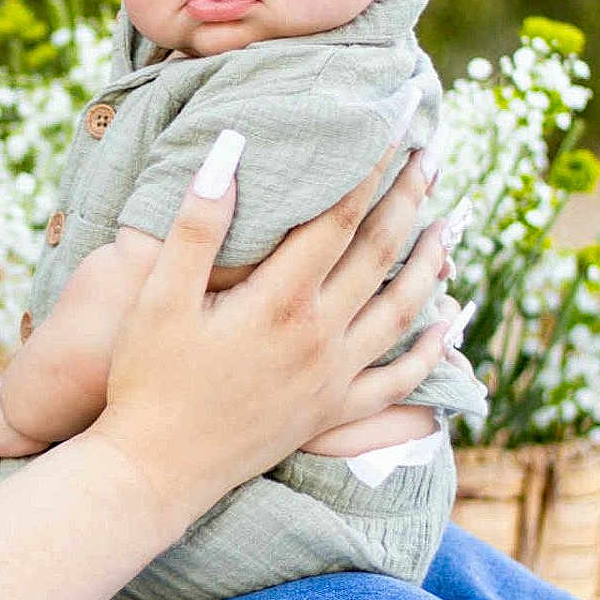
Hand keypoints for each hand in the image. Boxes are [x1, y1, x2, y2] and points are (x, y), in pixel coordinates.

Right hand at [91, 129, 454, 529]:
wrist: (157, 471)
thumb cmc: (149, 380)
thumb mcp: (158, 299)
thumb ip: (198, 226)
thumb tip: (228, 152)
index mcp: (281, 301)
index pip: (338, 219)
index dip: (367, 170)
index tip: (389, 129)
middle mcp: (320, 337)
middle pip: (380, 254)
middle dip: (409, 200)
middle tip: (431, 158)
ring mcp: (332, 378)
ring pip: (402, 310)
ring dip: (431, 262)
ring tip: (451, 223)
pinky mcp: (331, 413)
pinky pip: (399, 377)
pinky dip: (432, 348)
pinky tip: (451, 324)